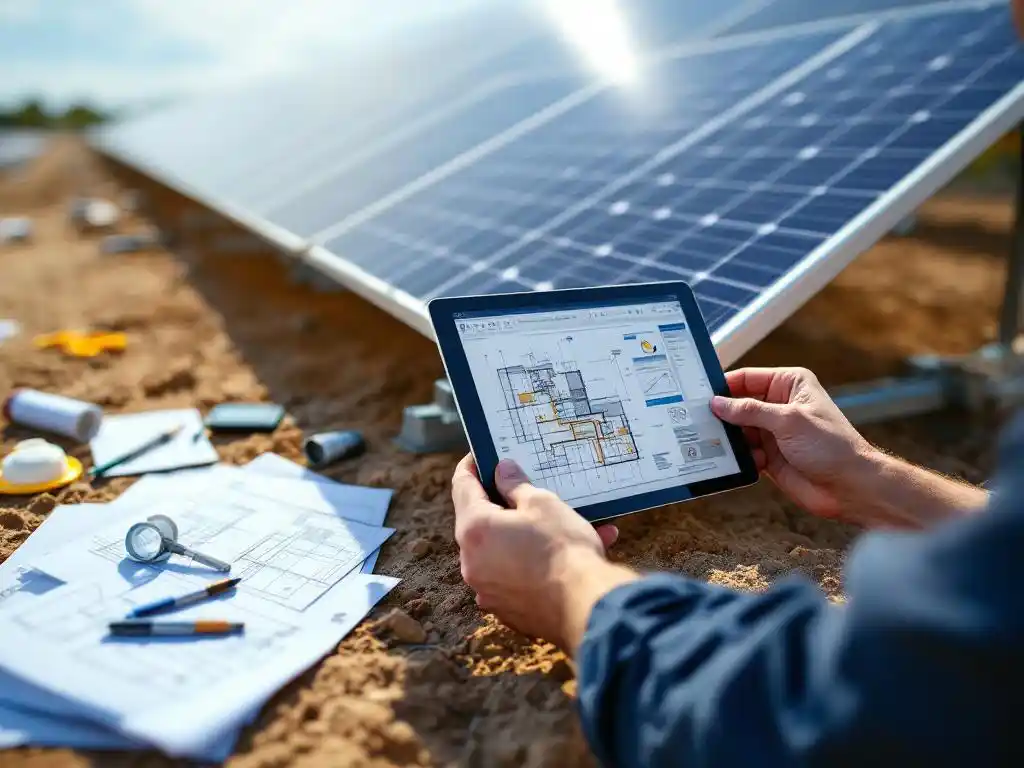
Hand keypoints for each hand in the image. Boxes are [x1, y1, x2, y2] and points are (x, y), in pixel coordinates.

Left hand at [452, 455, 635, 651]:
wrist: (585, 607)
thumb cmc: (562, 549)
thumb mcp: (542, 504)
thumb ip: (516, 485)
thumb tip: (501, 471)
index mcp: (474, 529)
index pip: (462, 486)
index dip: (471, 467)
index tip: (481, 456)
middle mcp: (472, 562)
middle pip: (480, 522)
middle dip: (503, 504)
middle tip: (524, 488)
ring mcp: (487, 589)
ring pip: (503, 551)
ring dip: (525, 535)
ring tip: (564, 523)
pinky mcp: (506, 609)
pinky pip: (516, 575)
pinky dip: (534, 562)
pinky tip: (568, 556)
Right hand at [710, 367, 875, 520]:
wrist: (850, 487)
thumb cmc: (831, 446)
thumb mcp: (788, 421)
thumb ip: (750, 411)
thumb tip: (719, 403)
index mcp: (789, 385)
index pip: (747, 378)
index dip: (725, 385)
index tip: (701, 394)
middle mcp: (780, 405)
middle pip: (738, 404)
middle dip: (723, 415)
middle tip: (701, 422)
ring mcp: (773, 432)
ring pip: (738, 430)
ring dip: (731, 439)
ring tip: (720, 445)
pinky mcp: (769, 456)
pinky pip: (744, 452)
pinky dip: (740, 457)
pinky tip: (746, 462)